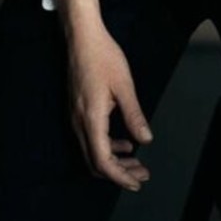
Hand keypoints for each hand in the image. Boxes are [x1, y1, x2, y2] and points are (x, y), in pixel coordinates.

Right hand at [55, 0, 153, 191]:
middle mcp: (79, 123)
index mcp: (91, 119)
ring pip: (92, 152)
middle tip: (142, 175)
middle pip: (95, 162)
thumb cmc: (104, 57)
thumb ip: (134, 115)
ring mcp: (75, 118)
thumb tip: (146, 140)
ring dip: (114, 161)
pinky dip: (107, 147)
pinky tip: (125, 142)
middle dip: (119, 172)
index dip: (120, 176)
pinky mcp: (77, 111)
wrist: (82, 38)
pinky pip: (90, 139)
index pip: (103, 160)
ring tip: (137, 162)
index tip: (137, 182)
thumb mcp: (124, 85)